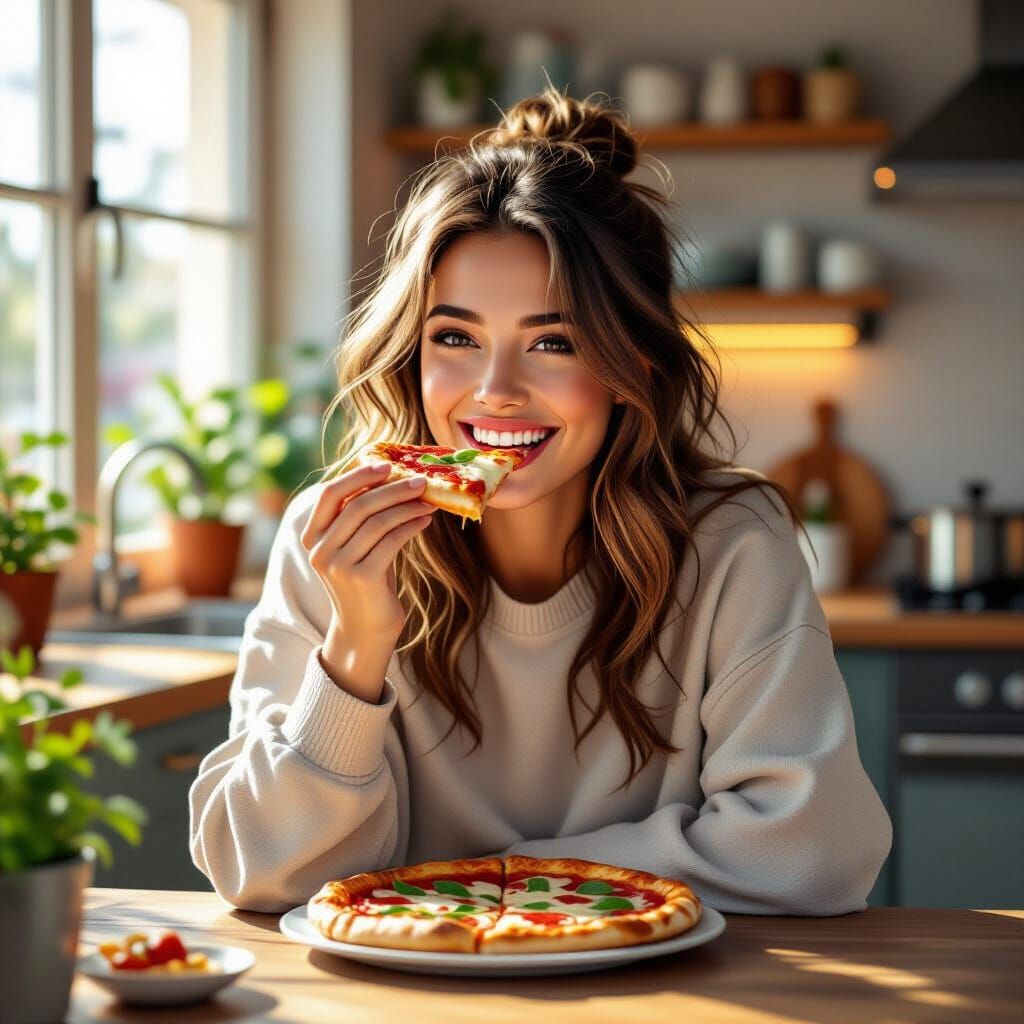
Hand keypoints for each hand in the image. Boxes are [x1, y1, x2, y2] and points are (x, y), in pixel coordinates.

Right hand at [300, 463, 435, 640]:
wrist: (365, 630)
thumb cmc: (366, 580)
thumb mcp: (356, 545)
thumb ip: (360, 517)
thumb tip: (389, 476)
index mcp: (312, 536)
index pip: (330, 494)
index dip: (358, 476)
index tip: (387, 465)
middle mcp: (319, 550)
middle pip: (358, 505)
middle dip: (393, 488)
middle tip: (421, 481)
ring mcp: (338, 565)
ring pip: (378, 521)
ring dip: (408, 506)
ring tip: (429, 501)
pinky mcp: (362, 578)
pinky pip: (392, 540)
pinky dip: (412, 525)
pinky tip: (425, 520)